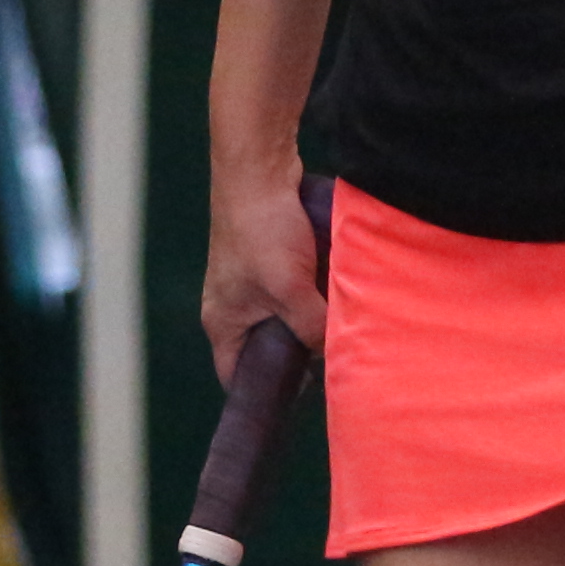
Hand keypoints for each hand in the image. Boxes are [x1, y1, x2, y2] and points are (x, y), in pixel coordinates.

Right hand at [201, 156, 324, 370]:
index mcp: (222, 322)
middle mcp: (233, 306)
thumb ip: (311, 326)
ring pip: (288, 316)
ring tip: (342, 321)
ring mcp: (252, 283)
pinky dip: (316, 291)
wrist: (260, 170)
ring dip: (313, 318)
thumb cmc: (262, 230)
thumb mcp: (290, 288)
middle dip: (299, 352)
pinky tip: (340, 290)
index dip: (266, 390)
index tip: (303, 395)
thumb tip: (333, 353)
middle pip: (269, 346)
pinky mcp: (272, 260)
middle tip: (334, 357)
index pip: (236, 375)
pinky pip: (298, 289)